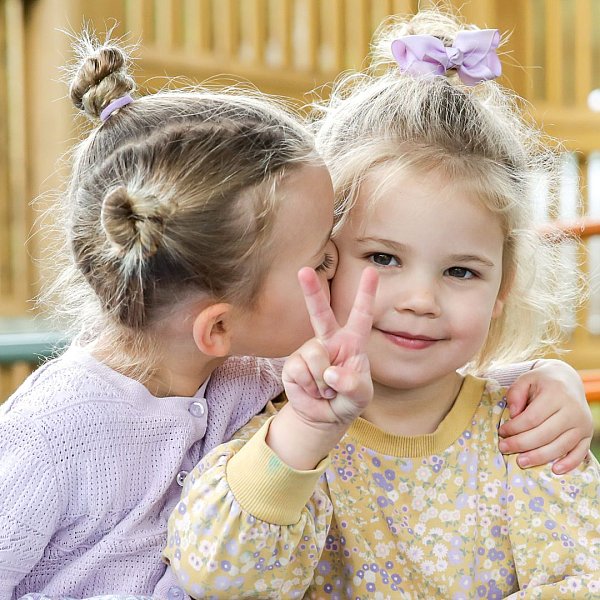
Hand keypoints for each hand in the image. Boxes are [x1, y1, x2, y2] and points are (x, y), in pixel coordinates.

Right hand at [268, 266, 377, 468]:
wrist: (324, 418)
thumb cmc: (347, 400)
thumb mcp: (361, 396)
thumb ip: (352, 385)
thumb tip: (331, 373)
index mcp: (352, 342)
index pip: (362, 315)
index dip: (366, 293)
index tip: (370, 271)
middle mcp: (329, 341)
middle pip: (319, 312)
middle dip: (311, 291)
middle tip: (303, 270)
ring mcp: (309, 351)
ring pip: (316, 356)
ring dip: (323, 381)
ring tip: (326, 390)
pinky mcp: (293, 365)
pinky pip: (301, 371)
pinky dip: (310, 387)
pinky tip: (312, 391)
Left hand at [498, 359, 592, 473]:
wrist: (568, 380)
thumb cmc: (542, 382)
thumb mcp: (526, 379)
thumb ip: (515, 393)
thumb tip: (513, 415)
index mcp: (556, 394)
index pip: (532, 418)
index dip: (515, 428)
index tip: (501, 432)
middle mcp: (572, 410)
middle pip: (545, 434)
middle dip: (521, 444)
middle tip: (504, 448)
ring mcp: (582, 424)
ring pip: (560, 446)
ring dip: (539, 457)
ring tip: (521, 462)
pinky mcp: (587, 434)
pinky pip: (580, 453)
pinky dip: (569, 464)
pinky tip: (554, 470)